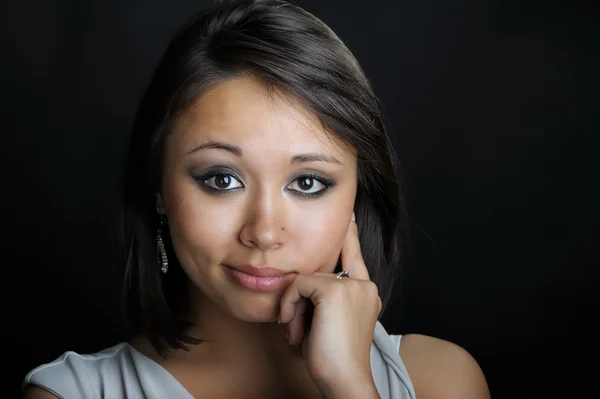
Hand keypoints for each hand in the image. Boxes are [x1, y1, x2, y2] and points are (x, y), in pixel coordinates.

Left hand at [278, 213, 381, 396]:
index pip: (354, 256)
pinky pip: (298, 285)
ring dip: (295, 309)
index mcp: (366, 293)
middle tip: (299, 331)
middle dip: (300, 301)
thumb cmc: (333, 358)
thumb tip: (299, 283)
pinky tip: (294, 328)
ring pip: (305, 281)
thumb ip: (325, 299)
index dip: (350, 236)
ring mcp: (352, 286)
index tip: (348, 216)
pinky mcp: (335, 290)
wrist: (344, 379)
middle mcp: (363, 286)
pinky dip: (290, 306)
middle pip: (317, 274)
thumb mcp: (330, 323)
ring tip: (299, 335)